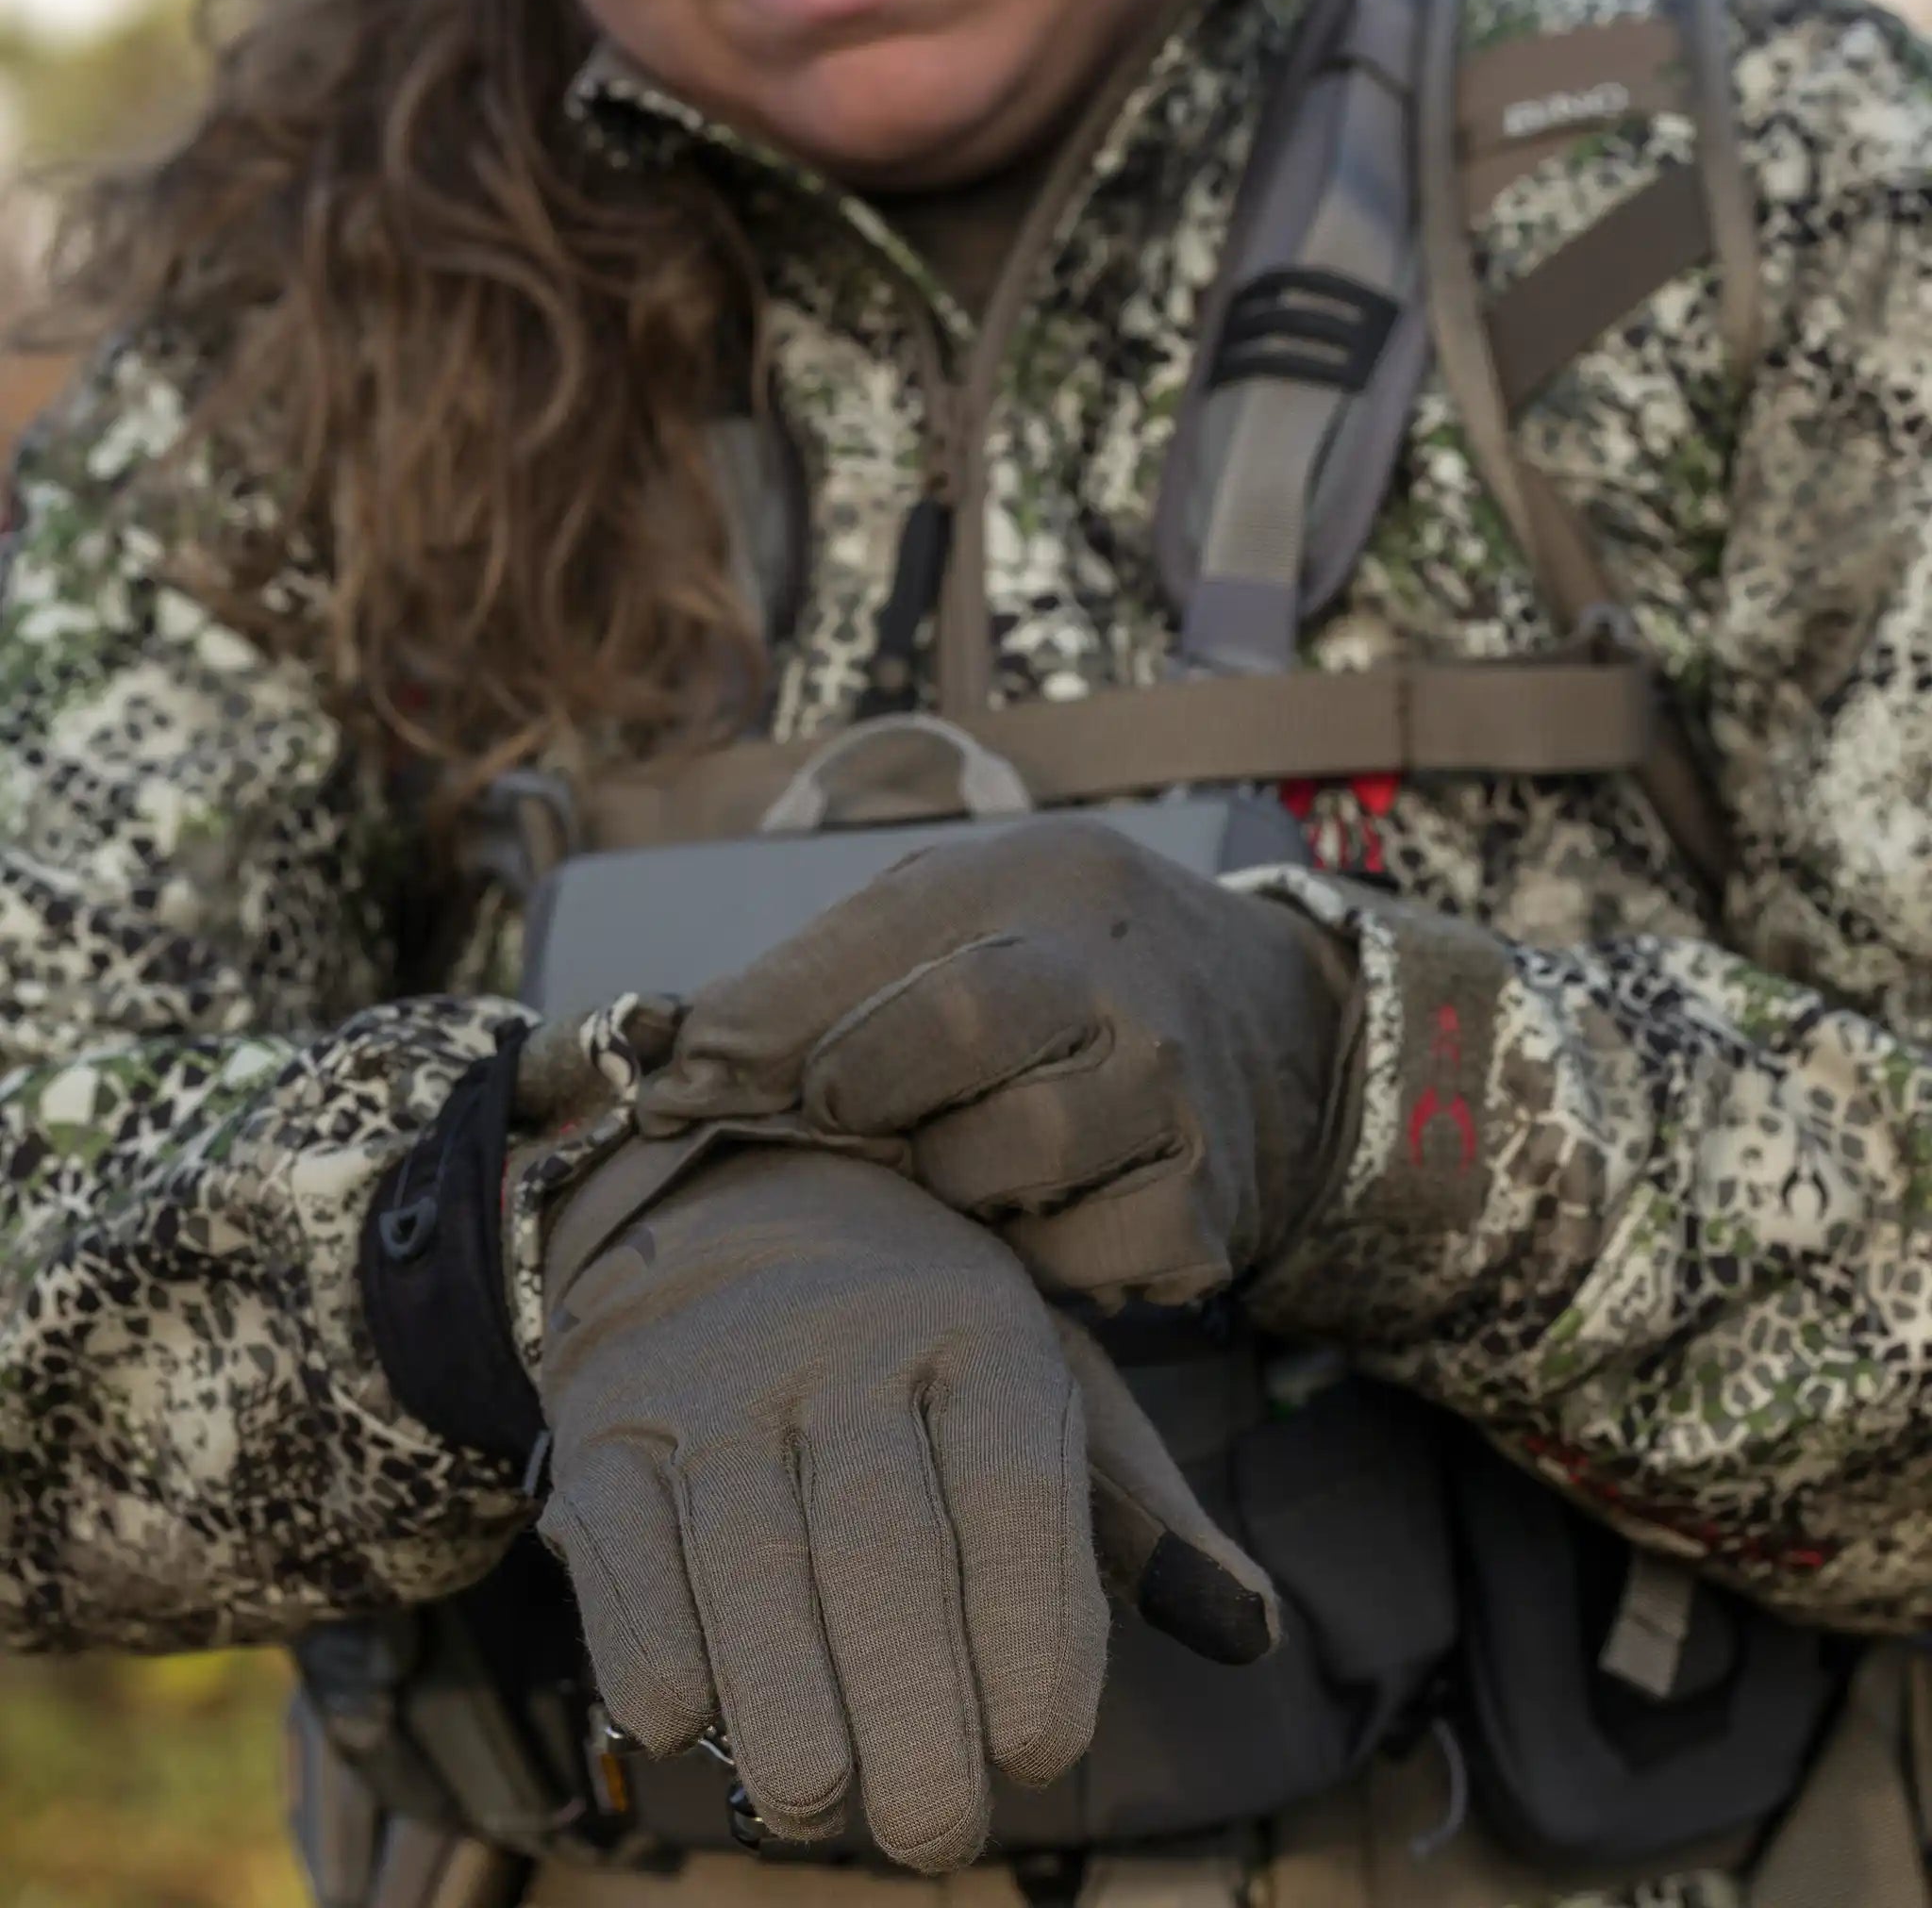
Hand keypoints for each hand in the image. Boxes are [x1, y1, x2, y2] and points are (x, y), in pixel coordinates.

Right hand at [535, 1145, 1279, 1872]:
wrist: (741, 1200)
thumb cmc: (921, 1338)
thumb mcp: (1045, 1378)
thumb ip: (1139, 1513)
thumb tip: (1248, 1630)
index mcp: (976, 1328)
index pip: (1015, 1485)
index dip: (1032, 1633)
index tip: (1043, 1752)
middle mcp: (843, 1340)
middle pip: (879, 1538)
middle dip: (911, 1706)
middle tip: (936, 1831)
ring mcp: (713, 1378)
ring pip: (742, 1557)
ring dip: (782, 1706)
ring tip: (821, 1804)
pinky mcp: (607, 1425)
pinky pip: (620, 1549)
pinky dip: (653, 1646)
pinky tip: (691, 1719)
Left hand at [638, 821, 1358, 1306]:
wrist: (1273, 1021)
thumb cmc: (1066, 962)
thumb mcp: (956, 913)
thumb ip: (820, 970)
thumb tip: (667, 1064)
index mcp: (1042, 888)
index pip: (873, 948)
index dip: (769, 1025)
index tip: (700, 1076)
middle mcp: (1119, 984)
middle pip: (947, 1043)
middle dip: (862, 1094)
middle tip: (852, 1111)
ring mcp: (1171, 1102)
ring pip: (995, 1169)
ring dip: (948, 1182)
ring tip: (964, 1152)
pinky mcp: (1201, 1211)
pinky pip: (1067, 1265)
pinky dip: (1030, 1253)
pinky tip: (1041, 1207)